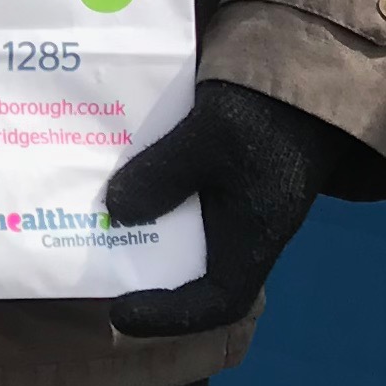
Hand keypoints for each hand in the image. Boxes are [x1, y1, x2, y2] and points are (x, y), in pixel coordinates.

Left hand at [98, 81, 353, 341]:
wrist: (298, 68)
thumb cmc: (264, 112)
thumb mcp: (208, 140)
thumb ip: (162, 176)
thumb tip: (113, 213)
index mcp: (253, 238)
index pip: (217, 302)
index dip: (168, 317)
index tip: (119, 310)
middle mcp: (241, 229)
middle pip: (190, 271)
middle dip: (142, 270)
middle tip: (90, 259)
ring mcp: (231, 202)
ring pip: (180, 231)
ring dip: (138, 225)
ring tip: (87, 218)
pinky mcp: (219, 175)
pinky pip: (178, 196)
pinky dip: (145, 191)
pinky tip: (110, 176)